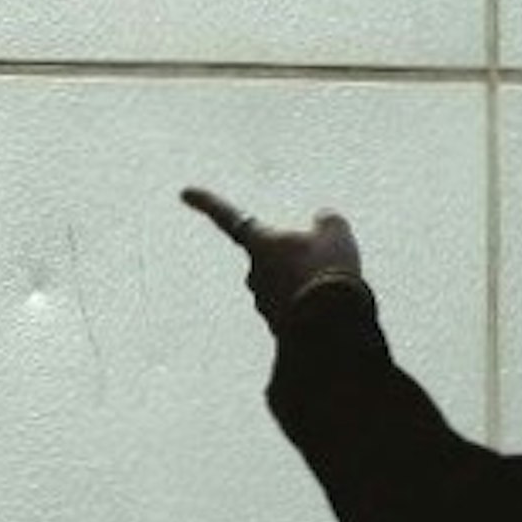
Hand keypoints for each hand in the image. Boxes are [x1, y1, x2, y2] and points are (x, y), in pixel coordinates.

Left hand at [181, 186, 364, 325]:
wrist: (333, 324)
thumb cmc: (329, 270)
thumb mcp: (336, 232)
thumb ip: (326, 221)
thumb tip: (322, 220)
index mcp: (259, 244)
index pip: (227, 217)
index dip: (207, 203)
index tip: (184, 192)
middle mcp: (253, 274)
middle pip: (273, 258)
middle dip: (297, 258)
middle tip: (328, 263)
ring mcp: (263, 303)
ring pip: (287, 285)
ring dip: (308, 284)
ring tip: (336, 290)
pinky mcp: (277, 328)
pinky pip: (295, 309)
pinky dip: (312, 306)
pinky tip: (334, 309)